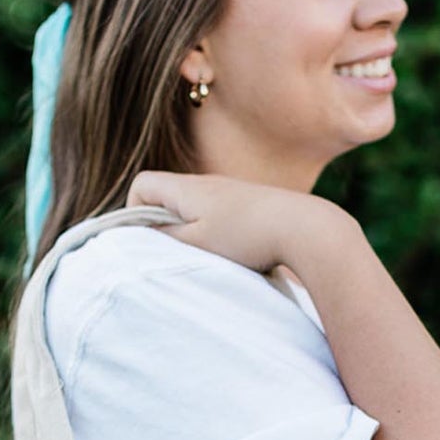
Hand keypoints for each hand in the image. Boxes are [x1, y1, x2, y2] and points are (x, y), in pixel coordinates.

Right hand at [125, 170, 348, 276]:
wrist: (304, 227)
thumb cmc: (247, 236)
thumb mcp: (197, 242)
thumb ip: (164, 237)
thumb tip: (144, 232)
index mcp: (187, 187)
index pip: (142, 185)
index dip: (134, 211)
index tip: (148, 240)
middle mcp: (206, 183)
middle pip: (166, 196)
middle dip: (162, 226)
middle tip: (176, 253)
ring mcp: (228, 192)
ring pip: (191, 209)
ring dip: (190, 233)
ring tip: (207, 256)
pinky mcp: (248, 205)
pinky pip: (216, 216)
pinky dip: (214, 234)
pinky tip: (232, 252)